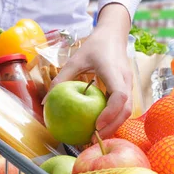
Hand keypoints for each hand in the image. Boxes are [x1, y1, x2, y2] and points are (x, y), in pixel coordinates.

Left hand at [50, 4, 132, 141]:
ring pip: (127, 110)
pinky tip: (100, 126)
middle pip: (126, 109)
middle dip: (112, 127)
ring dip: (114, 125)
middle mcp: (125, 80)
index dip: (110, 113)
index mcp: (113, 71)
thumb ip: (60, 79)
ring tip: (95, 136)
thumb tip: (45, 102)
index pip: (119, 95)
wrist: (113, 35)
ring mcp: (129, 85)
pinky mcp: (127, 89)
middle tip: (93, 138)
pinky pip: (124, 107)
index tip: (96, 125)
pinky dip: (114, 118)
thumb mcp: (74, 60)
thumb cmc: (94, 47)